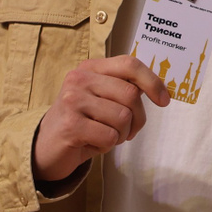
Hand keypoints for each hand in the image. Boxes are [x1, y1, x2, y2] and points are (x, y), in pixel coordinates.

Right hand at [31, 55, 169, 182]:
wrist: (47, 147)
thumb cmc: (82, 122)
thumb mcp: (102, 99)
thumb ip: (124, 89)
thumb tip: (161, 90)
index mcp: (90, 68)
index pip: (130, 64)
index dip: (152, 81)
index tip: (165, 100)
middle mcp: (79, 79)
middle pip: (131, 94)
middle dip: (138, 118)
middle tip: (129, 131)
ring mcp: (72, 101)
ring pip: (123, 117)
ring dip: (122, 134)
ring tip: (105, 135)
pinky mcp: (70, 125)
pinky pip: (110, 136)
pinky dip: (108, 145)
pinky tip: (92, 142)